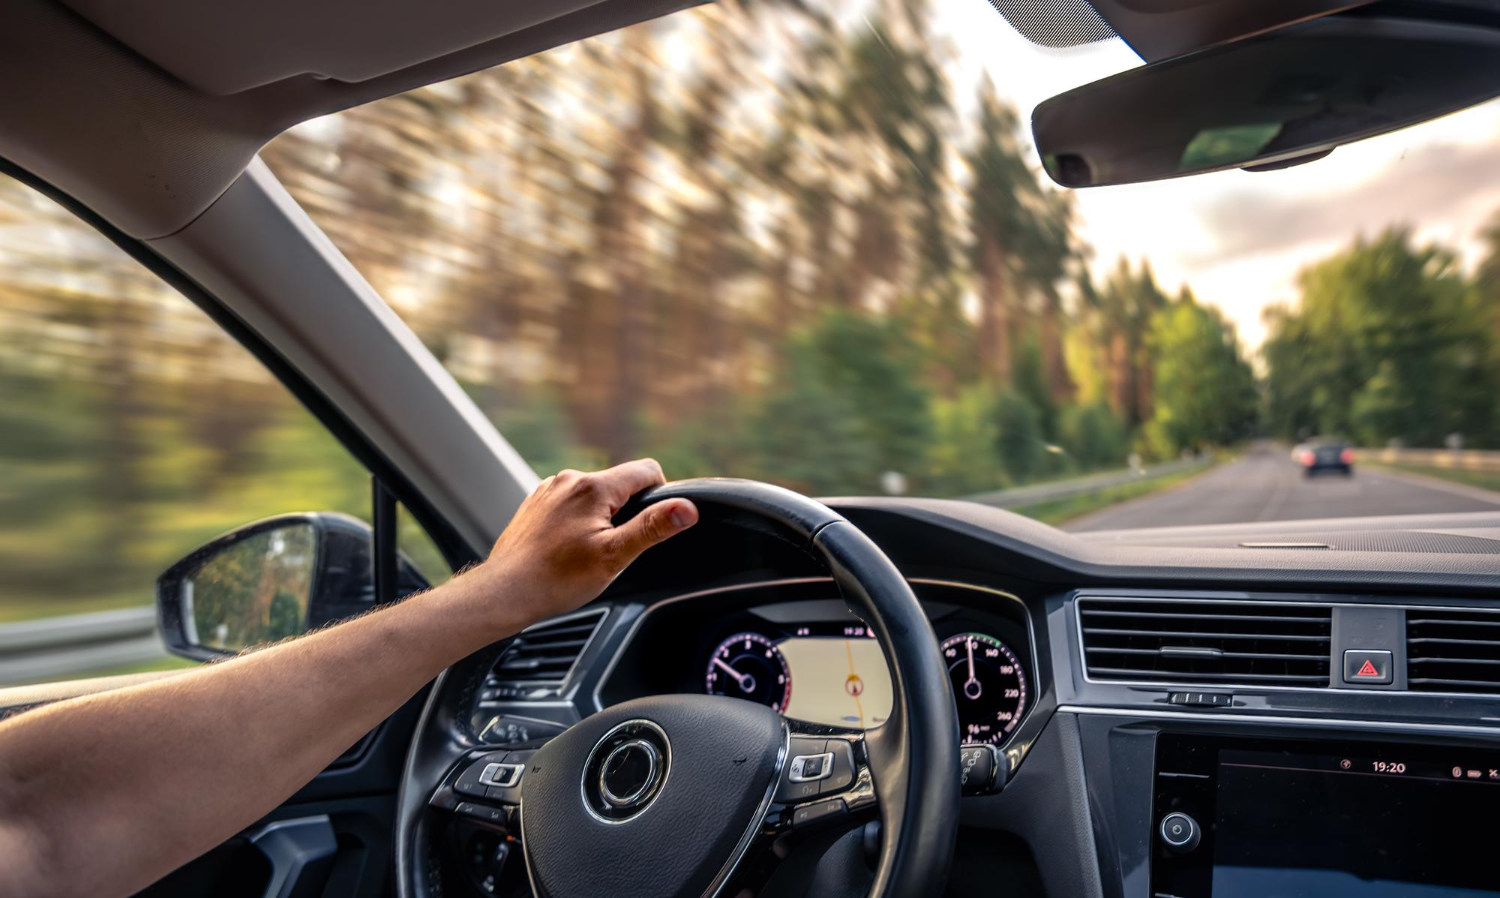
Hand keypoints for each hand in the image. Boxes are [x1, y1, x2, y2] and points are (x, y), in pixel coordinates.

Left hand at [480, 459, 697, 622]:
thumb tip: (687, 508)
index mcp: (593, 487)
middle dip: (627, 512)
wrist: (505, 591)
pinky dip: (577, 522)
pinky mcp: (537, 503)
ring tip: (586, 552)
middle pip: (620, 483)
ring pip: (594, 495)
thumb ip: (652, 528)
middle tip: (614, 548)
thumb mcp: (615, 556)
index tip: (649, 526)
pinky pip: (571, 503)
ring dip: (601, 517)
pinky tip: (567, 549)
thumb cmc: (556, 579)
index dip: (659, 496)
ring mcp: (550, 490)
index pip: (647, 470)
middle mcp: (570, 479)